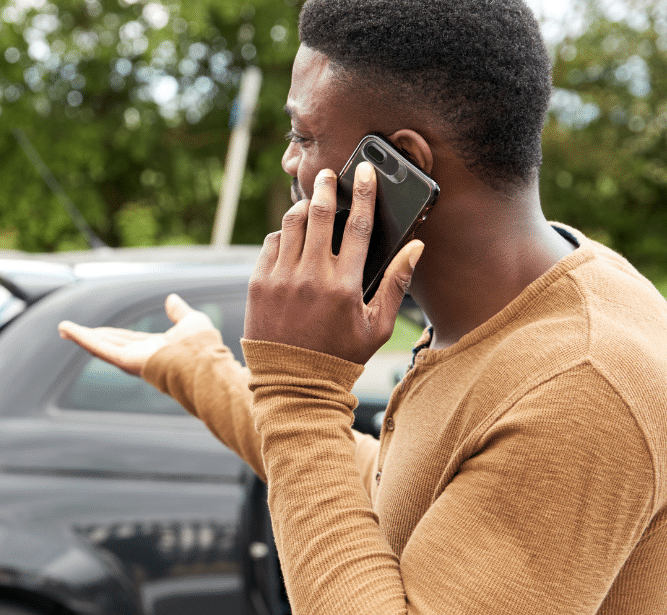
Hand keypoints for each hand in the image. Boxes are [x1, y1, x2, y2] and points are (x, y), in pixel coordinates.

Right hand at [58, 293, 216, 376]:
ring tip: (63, 329)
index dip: (111, 334)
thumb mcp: (191, 321)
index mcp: (156, 349)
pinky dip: (82, 339)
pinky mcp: (125, 361)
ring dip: (81, 337)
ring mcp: (132, 360)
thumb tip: (171, 299)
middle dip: (90, 337)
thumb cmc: (203, 347)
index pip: (128, 340)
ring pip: (101, 346)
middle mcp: (141, 356)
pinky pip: (100, 348)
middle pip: (110, 344)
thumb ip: (179, 312)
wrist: (204, 364)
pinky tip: (67, 330)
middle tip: (70, 331)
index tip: (98, 330)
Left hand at [244, 162, 424, 363]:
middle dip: (325, 187)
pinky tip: (291, 235)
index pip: (359, 225)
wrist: (292, 382)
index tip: (364, 172)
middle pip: (320, 214)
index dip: (363, 193)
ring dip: (302, 206)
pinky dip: (282, 234)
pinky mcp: (257, 284)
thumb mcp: (377, 325)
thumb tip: (416, 247)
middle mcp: (311, 276)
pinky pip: (270, 244)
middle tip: (328, 174)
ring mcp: (281, 278)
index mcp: (345, 284)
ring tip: (309, 201)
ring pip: (291, 224)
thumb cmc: (340, 356)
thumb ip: (396, 283)